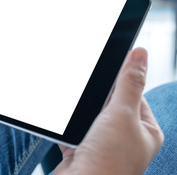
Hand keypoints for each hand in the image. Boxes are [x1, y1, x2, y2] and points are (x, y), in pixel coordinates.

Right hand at [53, 48, 163, 174]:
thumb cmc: (109, 160)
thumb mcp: (122, 113)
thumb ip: (129, 83)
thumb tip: (140, 54)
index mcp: (144, 129)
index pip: (135, 94)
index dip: (121, 81)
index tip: (107, 67)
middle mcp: (126, 138)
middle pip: (110, 104)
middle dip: (97, 98)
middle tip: (90, 94)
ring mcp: (104, 145)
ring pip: (91, 117)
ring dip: (82, 113)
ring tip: (80, 116)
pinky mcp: (84, 150)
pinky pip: (75, 130)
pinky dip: (70, 127)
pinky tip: (69, 129)